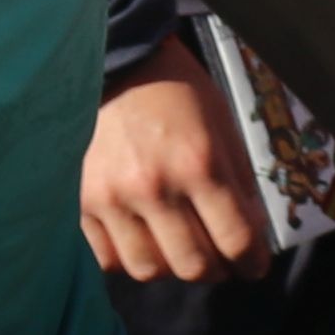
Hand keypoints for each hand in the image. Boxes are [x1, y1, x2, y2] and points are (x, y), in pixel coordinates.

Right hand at [80, 42, 273, 281]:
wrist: (114, 64)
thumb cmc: (177, 92)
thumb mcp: (222, 125)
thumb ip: (237, 182)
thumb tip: (251, 234)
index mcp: (197, 163)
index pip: (235, 240)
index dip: (252, 262)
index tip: (253, 265)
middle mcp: (154, 187)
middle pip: (193, 266)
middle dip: (215, 269)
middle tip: (218, 259)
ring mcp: (112, 197)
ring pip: (149, 270)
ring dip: (170, 267)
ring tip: (177, 248)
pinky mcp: (82, 202)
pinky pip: (108, 259)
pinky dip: (129, 258)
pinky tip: (141, 239)